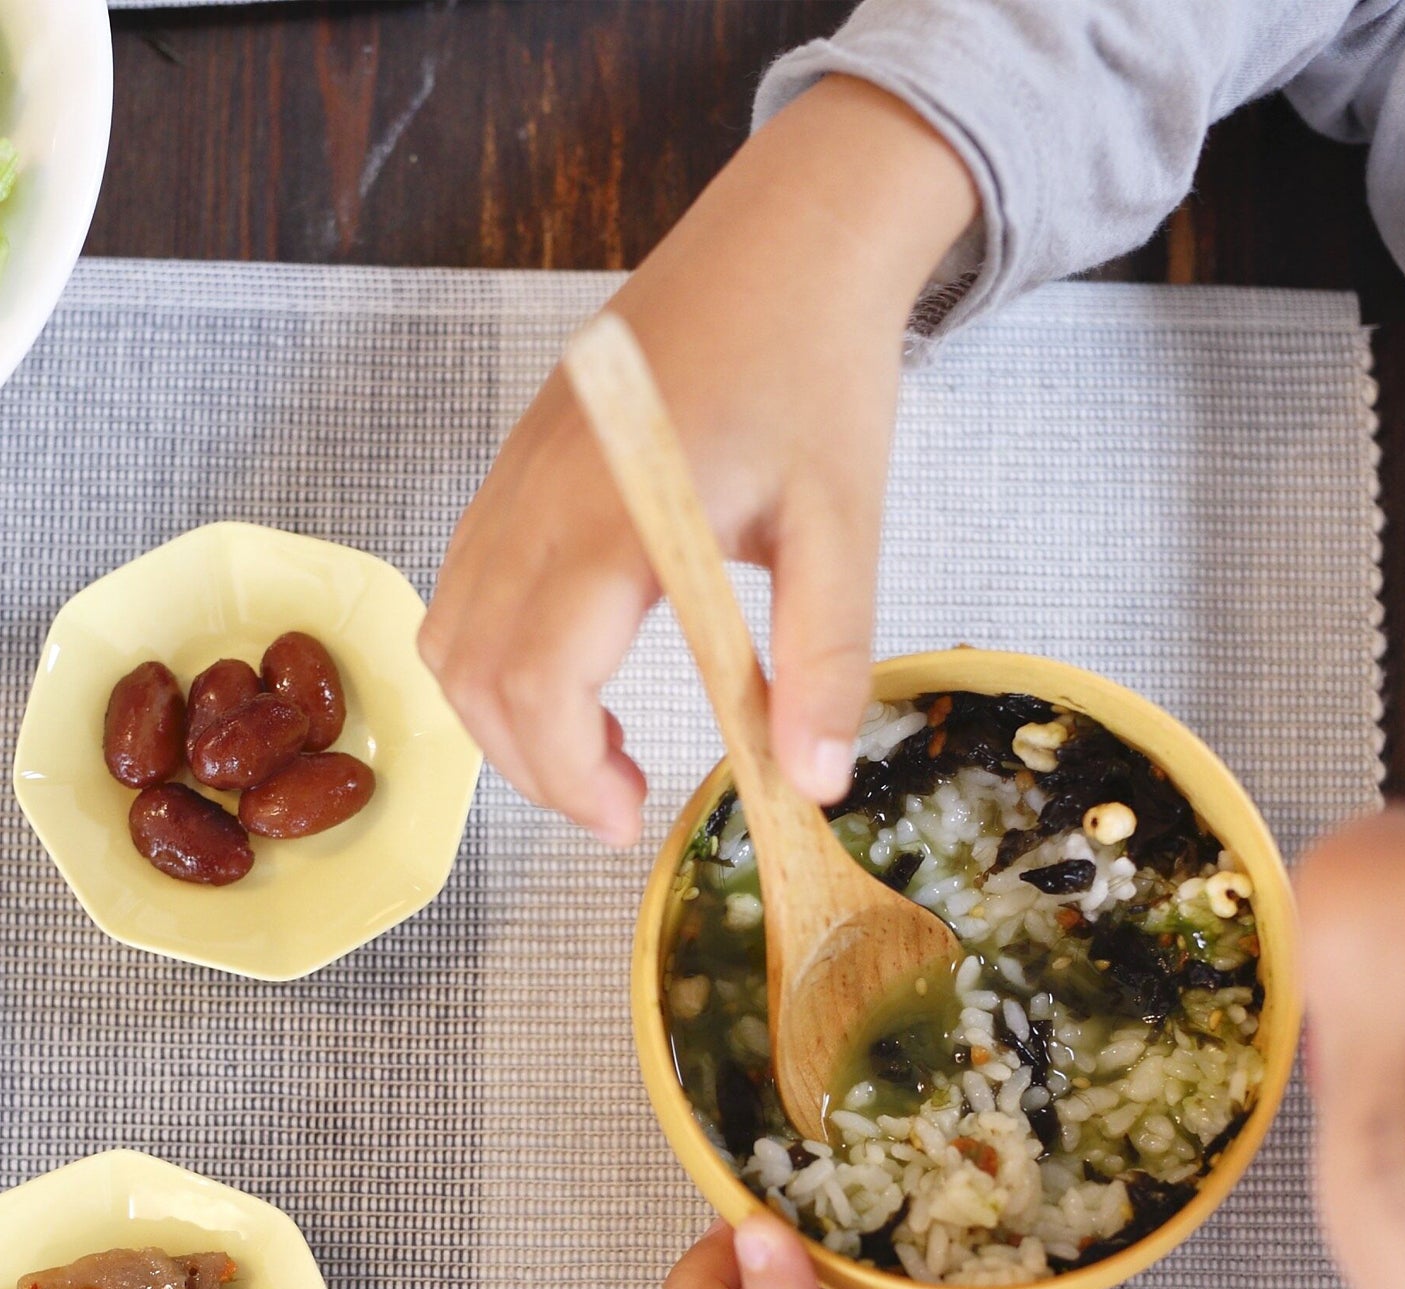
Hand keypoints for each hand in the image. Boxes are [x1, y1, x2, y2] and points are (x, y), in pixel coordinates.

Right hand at [419, 78, 978, 843]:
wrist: (789, 241)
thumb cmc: (818, 374)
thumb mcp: (847, 527)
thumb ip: (826, 659)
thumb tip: (812, 784)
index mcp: (609, 516)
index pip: (536, 679)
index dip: (567, 773)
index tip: (628, 820)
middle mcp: (534, 496)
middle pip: (470, 670)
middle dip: (531, 766)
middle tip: (617, 807)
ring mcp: (513, 475)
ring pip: (448, 630)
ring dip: (504, 717)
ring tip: (600, 756)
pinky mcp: (520, 465)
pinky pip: (463, 582)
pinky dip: (497, 658)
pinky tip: (582, 679)